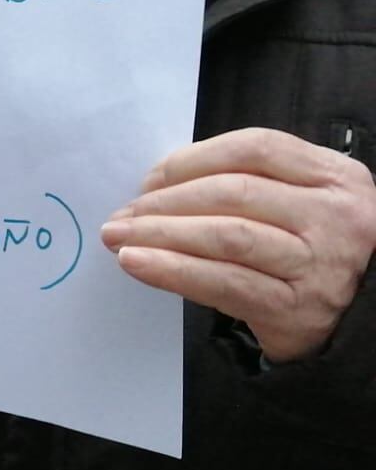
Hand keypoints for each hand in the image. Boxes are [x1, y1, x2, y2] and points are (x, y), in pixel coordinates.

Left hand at [100, 127, 375, 362]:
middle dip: (165, 201)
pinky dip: (171, 270)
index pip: (255, 148)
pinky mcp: (296, 308)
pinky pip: (222, 283)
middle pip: (233, 192)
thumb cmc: (315, 251)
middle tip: (123, 214)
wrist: (362, 321)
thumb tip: (158, 187)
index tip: (150, 178)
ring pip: (225, 236)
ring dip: (159, 234)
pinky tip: (136, 263)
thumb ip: (252, 182)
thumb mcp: (306, 202)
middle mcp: (334, 216)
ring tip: (118, 236)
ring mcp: (319, 263)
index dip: (193, 159)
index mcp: (336, 176)